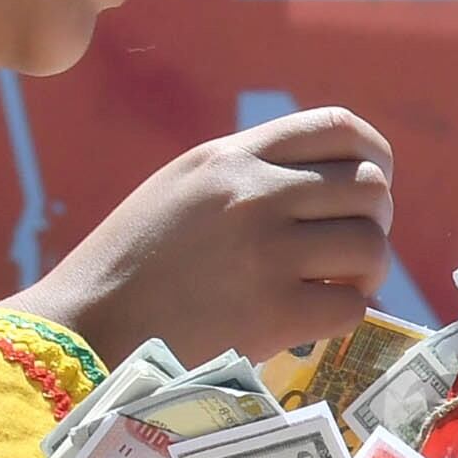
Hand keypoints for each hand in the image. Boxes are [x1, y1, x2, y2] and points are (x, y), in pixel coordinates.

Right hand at [9, 108, 393, 366]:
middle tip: (349, 253)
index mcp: (230, 157)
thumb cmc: (128, 268)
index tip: (372, 188)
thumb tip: (326, 190)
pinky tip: (315, 321)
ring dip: (367, 272)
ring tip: (337, 287)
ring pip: (372, 245)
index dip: (374, 157)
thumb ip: (247, 177)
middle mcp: (254, 193)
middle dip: (374, 220)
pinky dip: (347, 315)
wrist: (83, 331)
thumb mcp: (181, 191)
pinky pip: (353, 304)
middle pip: (370, 186)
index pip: (338, 126)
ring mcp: (266, 250)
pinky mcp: (274, 311)